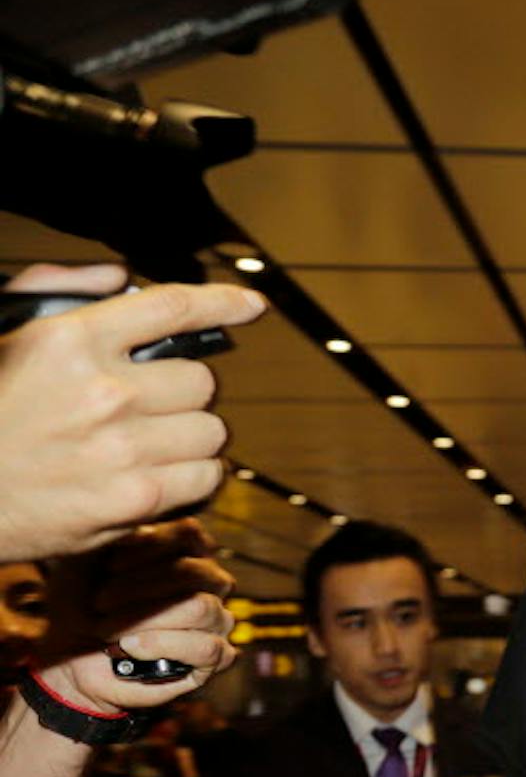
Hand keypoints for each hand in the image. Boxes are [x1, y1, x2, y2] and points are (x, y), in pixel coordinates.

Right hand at [0, 268, 265, 561]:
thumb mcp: (5, 334)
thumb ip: (59, 292)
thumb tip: (120, 278)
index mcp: (67, 341)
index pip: (171, 308)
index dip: (223, 303)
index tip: (251, 305)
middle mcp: (102, 391)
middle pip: (202, 380)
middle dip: (184, 393)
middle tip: (150, 408)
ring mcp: (122, 447)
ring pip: (212, 430)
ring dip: (191, 437)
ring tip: (149, 445)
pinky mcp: (136, 498)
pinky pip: (208, 476)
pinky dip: (193, 478)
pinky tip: (158, 475)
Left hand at [31, 520, 236, 711]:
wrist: (68, 661)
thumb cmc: (78, 606)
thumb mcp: (86, 559)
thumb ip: (115, 533)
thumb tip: (142, 512)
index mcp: (184, 553)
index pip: (190, 534)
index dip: (150, 546)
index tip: (108, 566)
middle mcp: (208, 584)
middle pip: (197, 572)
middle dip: (141, 587)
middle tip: (99, 601)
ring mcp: (216, 621)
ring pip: (201, 609)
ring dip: (145, 618)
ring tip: (106, 629)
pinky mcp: (213, 658)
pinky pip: (207, 648)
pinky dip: (162, 646)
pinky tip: (130, 647)